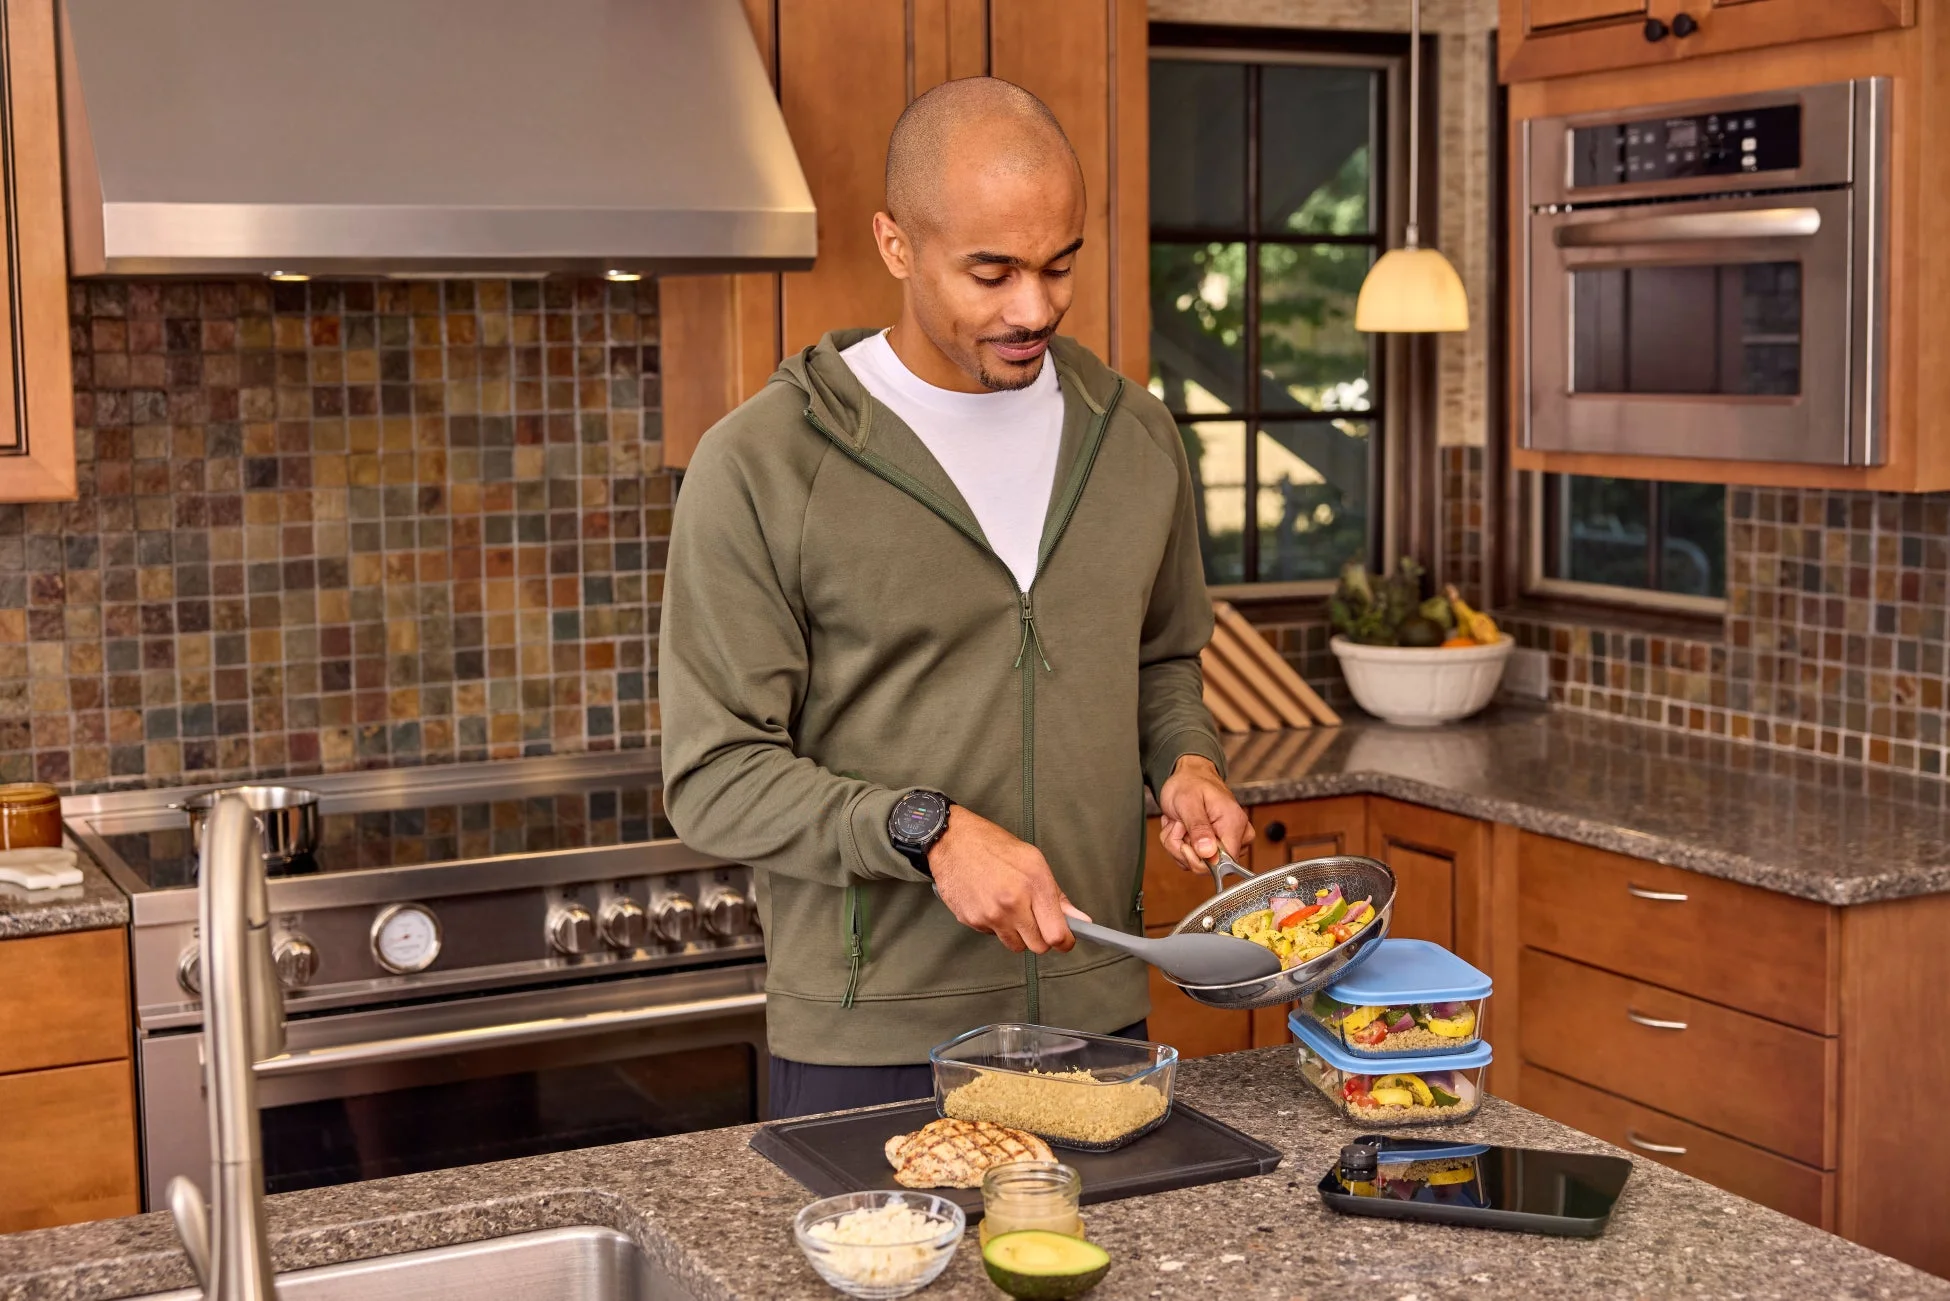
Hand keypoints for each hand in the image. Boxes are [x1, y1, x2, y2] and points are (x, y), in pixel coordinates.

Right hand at [927, 806, 1082, 954]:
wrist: (951, 840)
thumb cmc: (993, 845)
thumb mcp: (1033, 861)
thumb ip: (1057, 895)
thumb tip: (1079, 920)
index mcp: (1034, 884)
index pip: (1057, 934)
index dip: (1065, 941)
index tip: (1065, 940)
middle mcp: (1013, 902)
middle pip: (1038, 946)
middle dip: (1041, 937)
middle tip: (1035, 919)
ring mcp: (990, 914)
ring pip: (1016, 945)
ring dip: (1017, 933)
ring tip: (1010, 908)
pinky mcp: (972, 920)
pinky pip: (993, 935)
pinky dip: (995, 925)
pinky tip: (990, 903)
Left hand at [1157, 754, 1253, 872]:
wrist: (1189, 776)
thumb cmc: (1191, 784)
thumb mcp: (1189, 802)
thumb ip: (1199, 828)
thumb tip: (1208, 853)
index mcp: (1234, 824)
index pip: (1225, 863)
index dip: (1199, 859)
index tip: (1185, 842)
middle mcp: (1236, 837)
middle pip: (1207, 866)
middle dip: (1183, 848)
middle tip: (1179, 825)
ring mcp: (1225, 843)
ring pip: (1196, 864)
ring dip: (1178, 844)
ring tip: (1179, 823)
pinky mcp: (1214, 848)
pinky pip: (1191, 859)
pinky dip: (1179, 845)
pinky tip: (1180, 828)